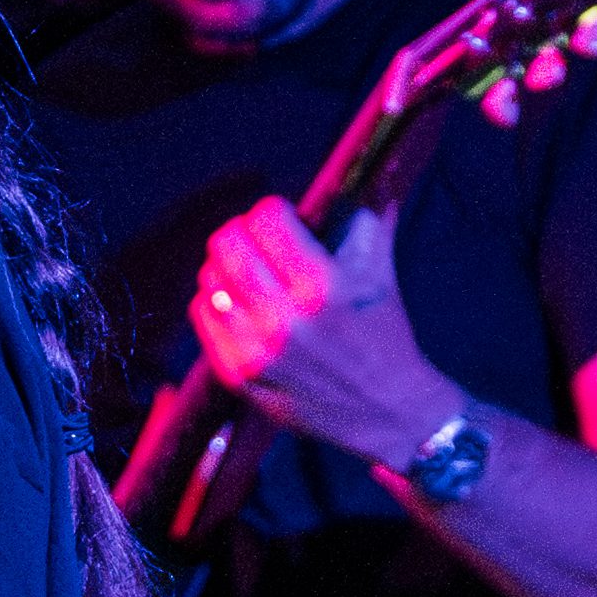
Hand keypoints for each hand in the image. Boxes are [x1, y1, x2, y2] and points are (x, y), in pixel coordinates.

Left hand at [188, 199, 462, 464]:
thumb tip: (355, 183)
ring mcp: (259, 351)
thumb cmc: (387, 338)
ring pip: (211, 282)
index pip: (267, 220)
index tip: (281, 218)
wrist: (391, 413)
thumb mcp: (382, 276)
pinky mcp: (242, 377)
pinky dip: (214, 302)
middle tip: (253, 239)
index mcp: (323, 286)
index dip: (273, 211)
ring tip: (244, 271)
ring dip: (224, 268)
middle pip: (229, 246)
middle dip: (241, 233)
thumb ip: (369, 224)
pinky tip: (233, 301)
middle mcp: (286, 319)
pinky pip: (206, 319)